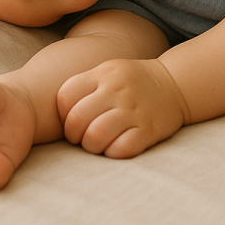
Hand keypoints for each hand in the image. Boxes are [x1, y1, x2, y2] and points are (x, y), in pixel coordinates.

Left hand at [57, 59, 189, 158]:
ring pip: (95, 137)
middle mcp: (117, 90)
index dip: (63, 115)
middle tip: (84, 137)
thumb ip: (82, 86)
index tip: (74, 119)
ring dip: (92, 147)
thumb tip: (50, 110)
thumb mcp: (107, 71)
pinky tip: (117, 146)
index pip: (65, 97)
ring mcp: (134, 110)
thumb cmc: (130, 82)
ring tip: (99, 143)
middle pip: (77, 121)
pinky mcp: (148, 130)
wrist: (173, 84)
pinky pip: (121, 149)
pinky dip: (114, 153)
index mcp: (103, 74)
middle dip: (75, 136)